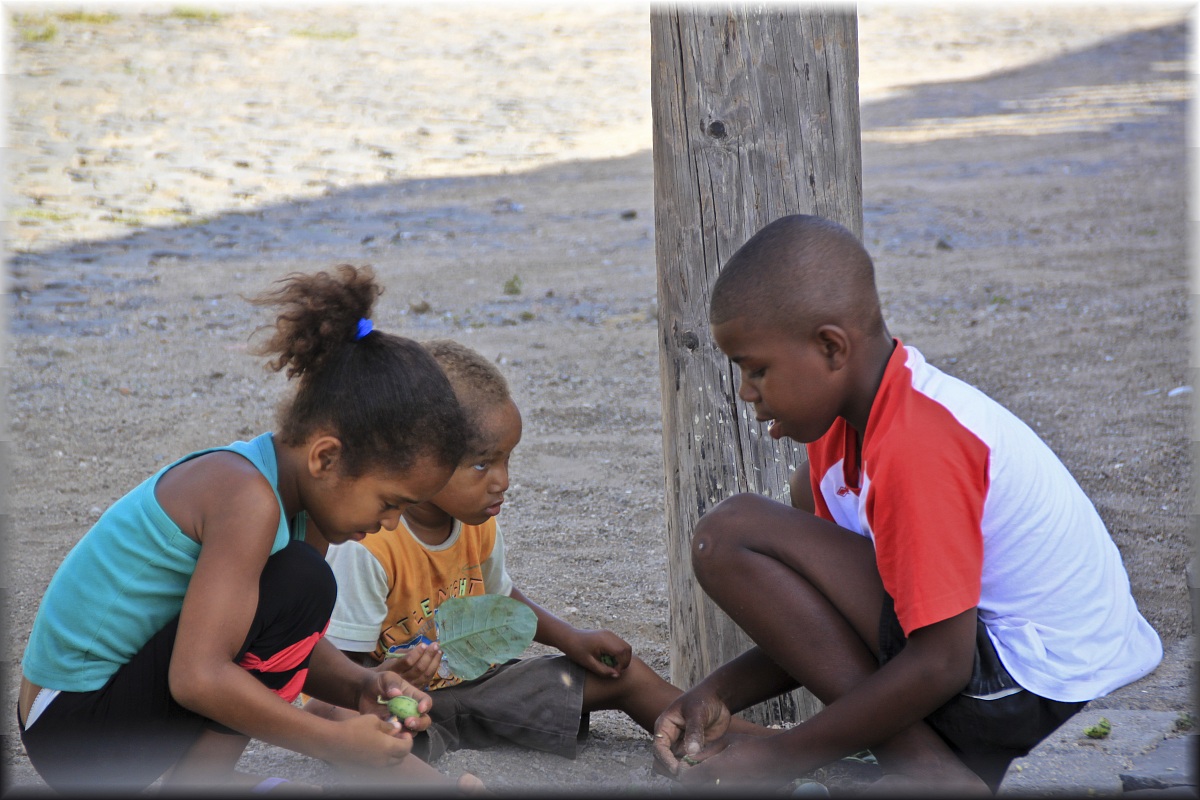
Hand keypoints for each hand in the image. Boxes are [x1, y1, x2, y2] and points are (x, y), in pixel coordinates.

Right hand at [327, 712, 416, 767]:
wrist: (332, 741)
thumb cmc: (354, 728)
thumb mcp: (374, 721)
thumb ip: (388, 726)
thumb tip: (397, 728)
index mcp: (388, 748)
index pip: (407, 748)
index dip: (408, 740)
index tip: (404, 732)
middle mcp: (383, 760)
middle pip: (400, 758)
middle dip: (403, 747)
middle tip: (398, 737)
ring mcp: (373, 766)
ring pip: (390, 763)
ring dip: (393, 753)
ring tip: (387, 741)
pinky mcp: (364, 767)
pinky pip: (379, 764)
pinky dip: (383, 757)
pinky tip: (375, 746)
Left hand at [358, 672, 432, 734]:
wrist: (363, 693)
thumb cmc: (378, 682)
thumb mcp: (386, 677)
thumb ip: (391, 683)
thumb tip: (396, 694)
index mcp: (413, 696)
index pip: (426, 701)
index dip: (426, 705)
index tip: (420, 708)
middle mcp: (411, 710)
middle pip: (424, 720)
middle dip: (420, 723)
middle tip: (408, 722)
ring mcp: (402, 722)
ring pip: (412, 732)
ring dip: (408, 732)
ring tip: (398, 730)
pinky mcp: (391, 730)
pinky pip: (397, 737)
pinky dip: (395, 738)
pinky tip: (388, 734)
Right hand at [379, 642, 442, 688]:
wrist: (383, 685)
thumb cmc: (389, 667)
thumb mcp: (393, 657)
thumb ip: (406, 652)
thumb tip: (422, 647)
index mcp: (394, 669)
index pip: (407, 662)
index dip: (416, 653)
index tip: (424, 645)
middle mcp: (402, 679)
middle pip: (418, 669)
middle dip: (428, 656)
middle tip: (435, 645)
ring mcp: (411, 686)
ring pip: (425, 675)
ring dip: (434, 662)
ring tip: (439, 651)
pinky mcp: (417, 689)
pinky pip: (428, 679)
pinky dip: (434, 669)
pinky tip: (437, 660)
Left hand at [564, 628, 630, 677]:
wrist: (569, 637)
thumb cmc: (576, 651)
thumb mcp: (588, 663)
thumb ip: (603, 670)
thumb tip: (617, 675)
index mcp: (604, 641)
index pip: (622, 652)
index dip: (622, 664)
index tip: (614, 672)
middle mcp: (609, 635)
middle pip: (627, 648)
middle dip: (625, 661)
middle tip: (616, 670)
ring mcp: (609, 633)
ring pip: (625, 646)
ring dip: (623, 657)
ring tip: (613, 665)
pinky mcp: (608, 634)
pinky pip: (619, 644)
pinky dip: (619, 653)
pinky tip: (609, 659)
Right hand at [652, 687, 734, 776]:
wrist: (718, 698)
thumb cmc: (703, 699)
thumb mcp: (697, 713)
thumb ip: (694, 731)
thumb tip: (691, 752)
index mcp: (665, 726)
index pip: (659, 747)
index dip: (666, 760)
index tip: (677, 769)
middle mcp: (670, 737)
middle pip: (664, 758)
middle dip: (672, 768)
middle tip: (686, 776)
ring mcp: (681, 743)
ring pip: (676, 762)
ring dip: (684, 769)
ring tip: (695, 774)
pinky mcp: (693, 748)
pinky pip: (690, 762)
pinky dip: (694, 768)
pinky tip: (702, 771)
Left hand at [672, 732, 788, 788]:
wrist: (779, 759)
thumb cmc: (753, 747)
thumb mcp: (727, 741)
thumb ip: (706, 751)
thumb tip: (689, 757)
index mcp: (714, 769)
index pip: (685, 778)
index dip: (684, 771)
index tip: (688, 764)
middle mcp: (719, 784)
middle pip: (694, 787)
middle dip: (693, 778)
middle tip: (698, 767)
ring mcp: (729, 790)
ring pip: (707, 789)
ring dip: (704, 781)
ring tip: (714, 769)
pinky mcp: (738, 792)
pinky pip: (721, 789)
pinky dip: (718, 784)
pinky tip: (727, 774)